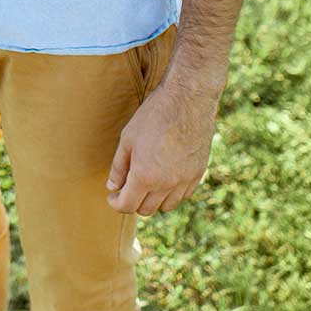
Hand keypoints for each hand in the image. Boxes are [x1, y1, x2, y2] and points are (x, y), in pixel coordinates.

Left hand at [105, 80, 217, 215]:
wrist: (188, 101)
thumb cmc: (154, 116)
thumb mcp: (128, 139)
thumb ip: (119, 166)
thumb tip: (113, 186)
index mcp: (145, 176)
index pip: (127, 206)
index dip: (116, 203)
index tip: (112, 196)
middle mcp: (166, 184)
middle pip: (146, 209)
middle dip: (133, 201)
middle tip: (127, 187)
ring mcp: (185, 181)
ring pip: (166, 206)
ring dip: (153, 200)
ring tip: (146, 183)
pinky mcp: (198, 174)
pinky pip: (183, 196)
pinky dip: (171, 194)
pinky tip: (164, 179)